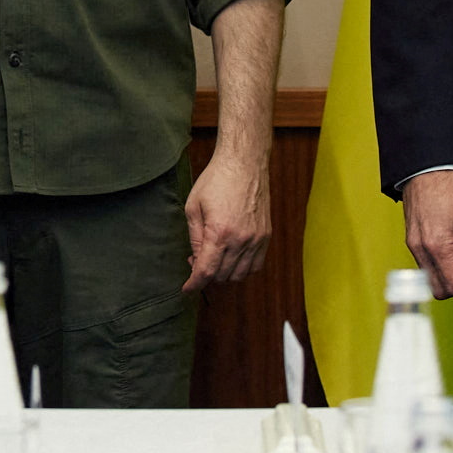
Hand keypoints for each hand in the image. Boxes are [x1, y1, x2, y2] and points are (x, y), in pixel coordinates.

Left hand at [182, 145, 270, 290]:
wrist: (244, 163)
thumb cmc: (216, 180)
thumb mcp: (193, 207)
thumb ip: (194, 238)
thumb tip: (195, 261)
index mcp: (219, 233)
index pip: (206, 272)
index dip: (194, 285)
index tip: (187, 289)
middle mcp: (240, 240)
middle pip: (222, 276)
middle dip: (206, 275)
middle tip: (196, 260)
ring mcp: (256, 239)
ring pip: (240, 275)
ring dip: (224, 274)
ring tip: (214, 258)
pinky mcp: (266, 235)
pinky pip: (256, 265)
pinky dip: (243, 268)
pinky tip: (232, 257)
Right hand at [402, 168, 452, 295]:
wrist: (428, 164)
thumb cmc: (451, 185)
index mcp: (437, 245)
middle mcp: (420, 249)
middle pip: (440, 290)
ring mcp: (413, 245)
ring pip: (432, 280)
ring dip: (451, 275)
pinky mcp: (411, 240)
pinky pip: (426, 266)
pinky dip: (441, 266)